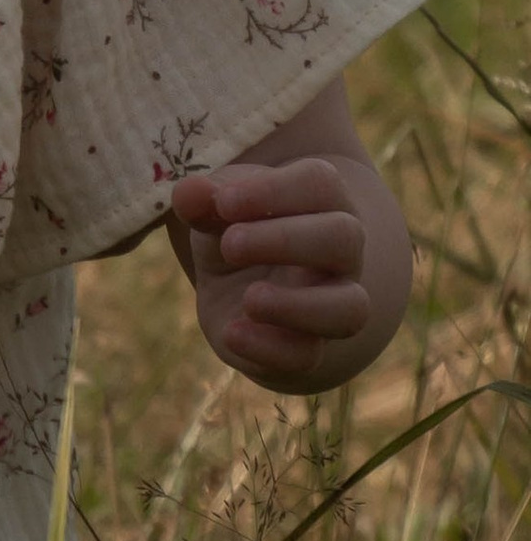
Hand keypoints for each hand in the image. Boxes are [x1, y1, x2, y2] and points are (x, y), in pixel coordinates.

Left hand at [168, 157, 391, 390]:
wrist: (238, 286)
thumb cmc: (235, 229)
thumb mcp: (214, 208)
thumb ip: (201, 199)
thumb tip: (191, 193)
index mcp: (321, 204)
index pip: (320, 184)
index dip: (273, 190)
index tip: (223, 202)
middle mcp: (340, 254)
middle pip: (344, 238)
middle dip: (285, 240)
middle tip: (229, 245)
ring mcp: (331, 305)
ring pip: (351, 309)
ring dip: (298, 305)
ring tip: (249, 298)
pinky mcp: (306, 350)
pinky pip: (307, 356)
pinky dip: (268, 348)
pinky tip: (232, 332)